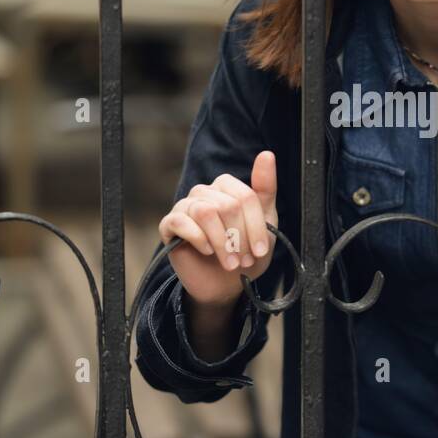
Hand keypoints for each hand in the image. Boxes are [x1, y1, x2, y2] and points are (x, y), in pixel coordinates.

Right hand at [158, 150, 278, 308]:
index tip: (260, 251)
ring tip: (229, 262)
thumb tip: (267, 154)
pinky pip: (181, 222)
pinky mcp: (169, 224)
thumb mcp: (265, 222)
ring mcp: (185, 206)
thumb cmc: (244, 250)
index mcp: (226, 187)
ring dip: (221, 242)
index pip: (245, 197)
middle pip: (228, 206)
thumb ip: (265, 188)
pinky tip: (207, 252)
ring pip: (205, 212)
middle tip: (243, 260)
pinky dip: (198, 239)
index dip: (255, 226)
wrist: (223, 283)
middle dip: (239, 238)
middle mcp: (204, 192)